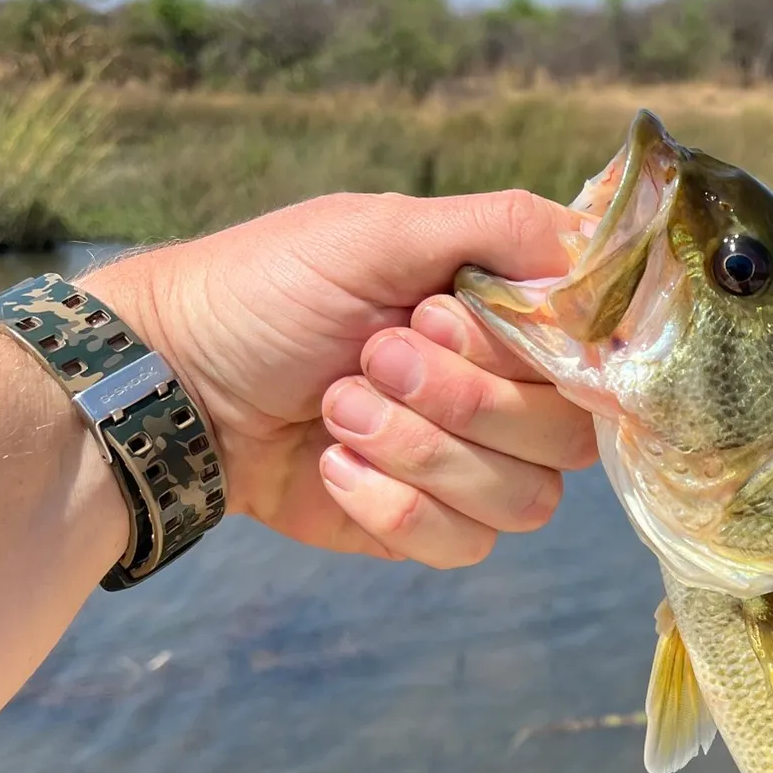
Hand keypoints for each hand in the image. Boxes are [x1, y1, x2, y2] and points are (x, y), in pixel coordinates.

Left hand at [85, 191, 596, 566]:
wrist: (175, 385)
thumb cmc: (269, 292)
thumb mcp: (380, 230)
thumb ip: (500, 227)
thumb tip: (596, 244)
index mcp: (504, 320)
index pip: (588, 355)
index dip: (521, 351)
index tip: (438, 317)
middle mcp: (504, 395)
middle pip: (566, 435)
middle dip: (461, 400)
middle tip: (371, 358)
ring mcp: (470, 467)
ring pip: (524, 499)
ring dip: (422, 453)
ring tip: (337, 410)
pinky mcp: (428, 529)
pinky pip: (463, 544)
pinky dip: (392, 506)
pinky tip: (332, 464)